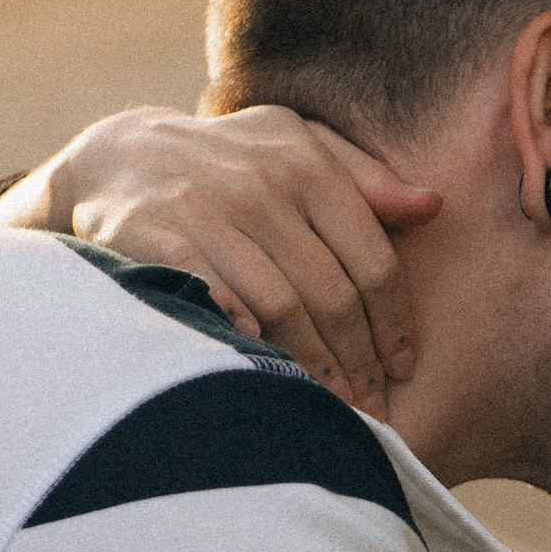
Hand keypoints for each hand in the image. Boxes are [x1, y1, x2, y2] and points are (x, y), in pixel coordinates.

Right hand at [0, 107, 438, 412]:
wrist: (118, 157)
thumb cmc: (229, 162)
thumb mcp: (296, 147)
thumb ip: (364, 178)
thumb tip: (433, 206)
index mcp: (305, 164)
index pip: (372, 260)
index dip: (393, 323)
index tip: (401, 367)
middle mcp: (261, 184)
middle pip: (332, 292)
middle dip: (359, 359)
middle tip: (371, 404)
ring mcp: (206, 209)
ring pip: (281, 305)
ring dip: (312, 365)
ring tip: (331, 403)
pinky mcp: (157, 236)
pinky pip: (215, 299)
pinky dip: (245, 336)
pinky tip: (265, 371)